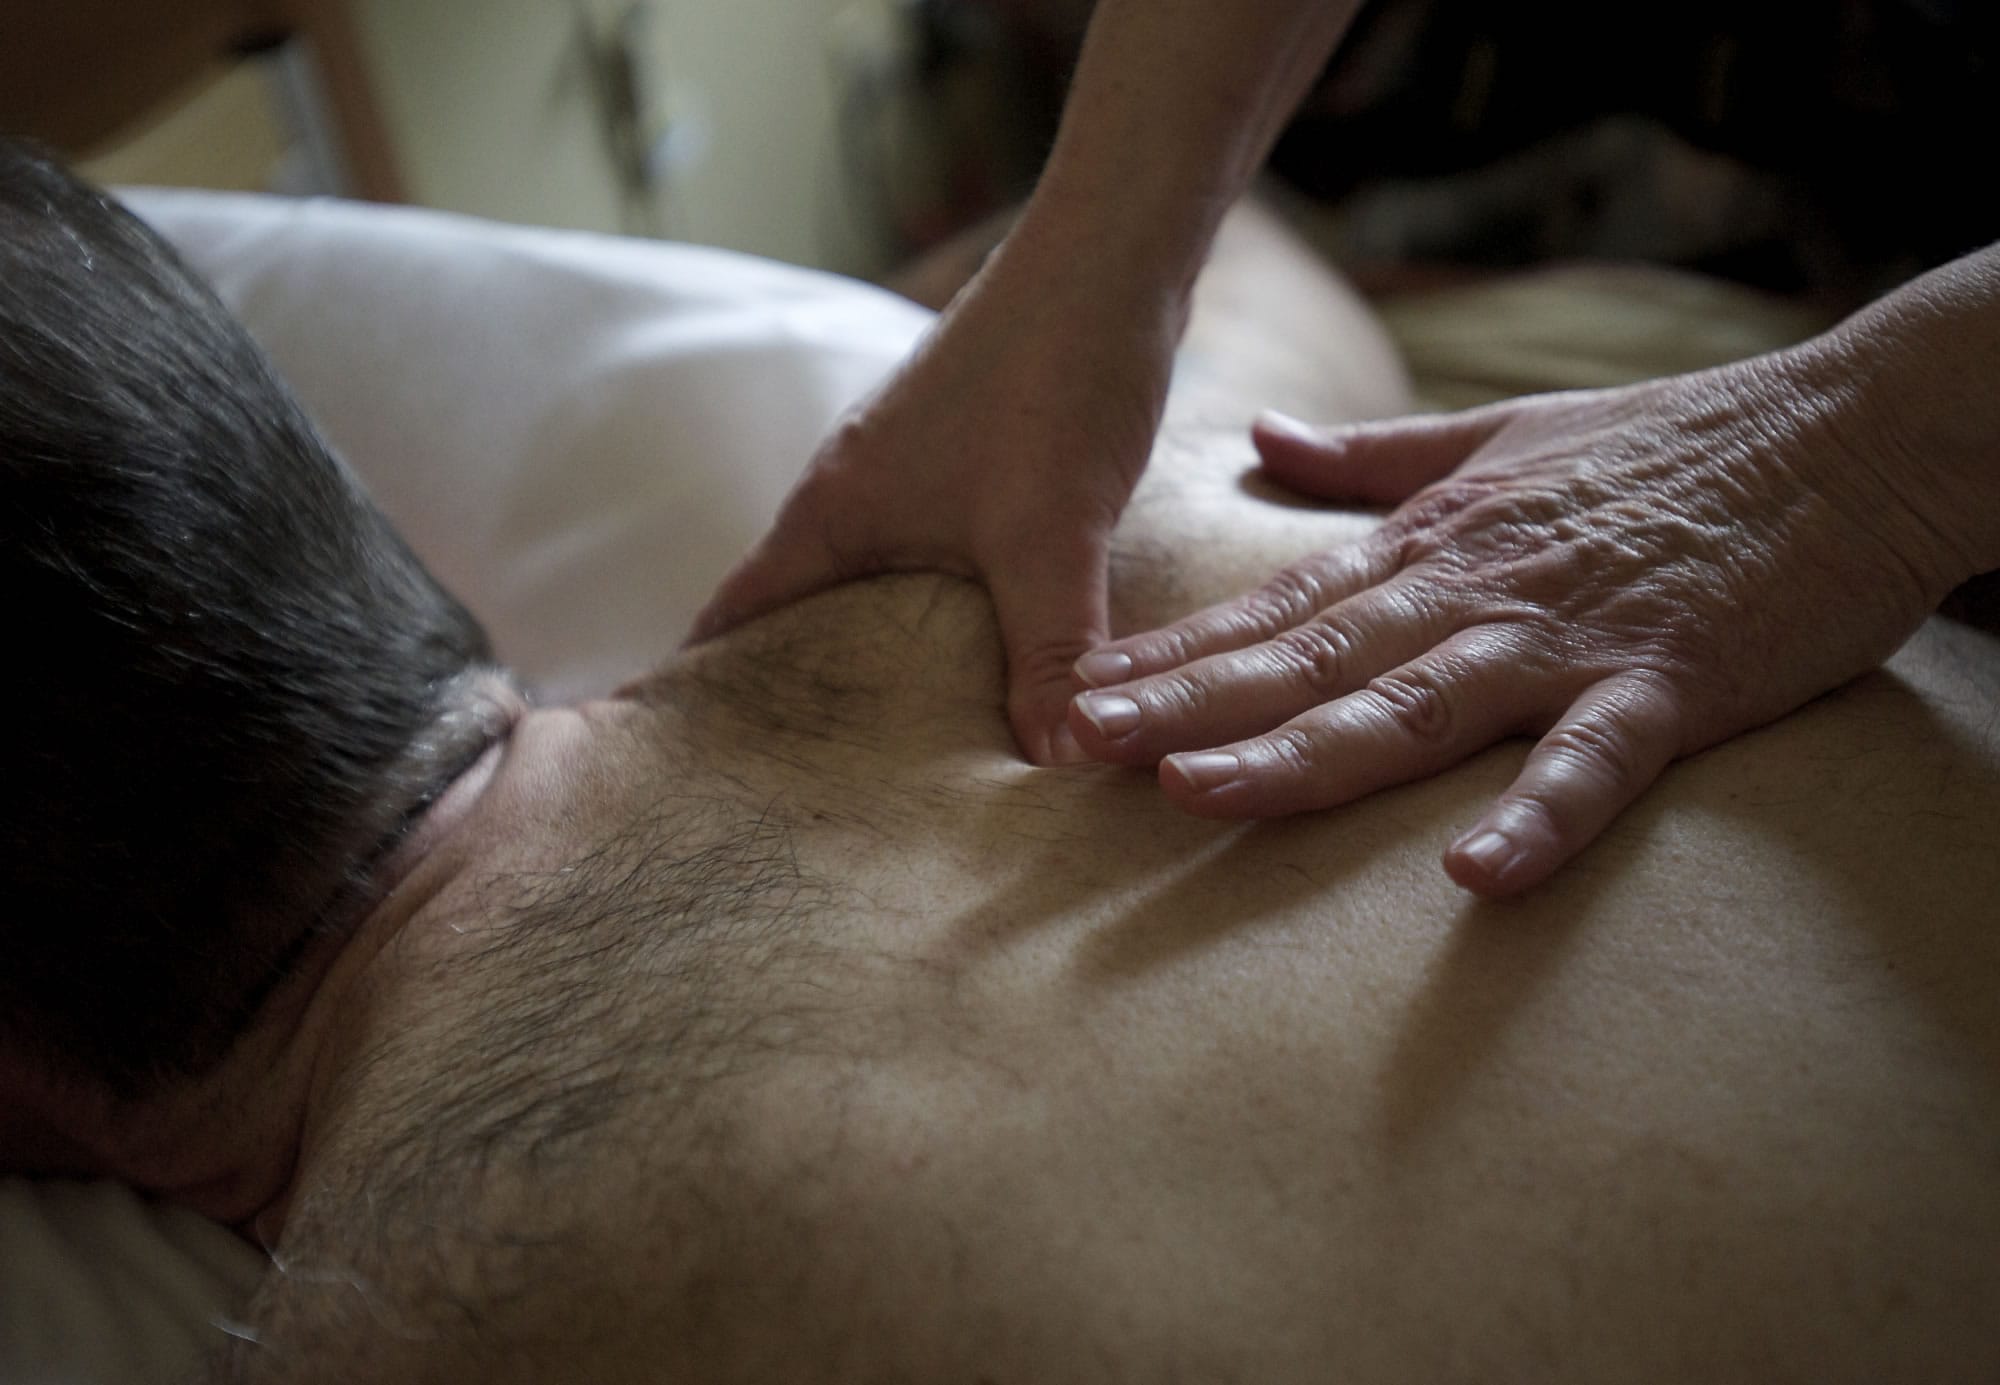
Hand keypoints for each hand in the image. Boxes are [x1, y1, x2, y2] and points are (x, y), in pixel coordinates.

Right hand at [689, 249, 1179, 763]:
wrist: (1109, 262)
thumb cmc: (1054, 382)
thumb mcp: (1050, 538)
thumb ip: (1050, 652)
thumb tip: (1054, 762)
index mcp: (831, 515)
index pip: (735, 619)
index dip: (696, 690)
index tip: (675, 767)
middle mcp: (851, 496)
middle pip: (796, 614)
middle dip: (795, 696)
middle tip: (799, 793)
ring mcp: (904, 477)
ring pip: (866, 589)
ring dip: (874, 656)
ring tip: (894, 751)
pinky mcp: (961, 465)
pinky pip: (925, 561)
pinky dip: (935, 617)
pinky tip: (982, 658)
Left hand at [1066, 352, 1967, 894]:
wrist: (1851, 431)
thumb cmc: (1669, 444)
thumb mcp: (1500, 434)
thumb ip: (1372, 456)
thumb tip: (1262, 437)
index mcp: (1431, 549)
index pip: (1275, 607)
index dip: (1170, 656)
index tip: (1074, 695)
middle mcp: (1472, 594)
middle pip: (1306, 659)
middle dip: (1185, 706)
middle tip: (1075, 746)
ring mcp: (1565, 640)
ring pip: (1408, 705)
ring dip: (1303, 752)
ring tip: (1200, 794)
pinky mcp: (1666, 685)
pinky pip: (1593, 763)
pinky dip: (1540, 816)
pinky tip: (1478, 878)